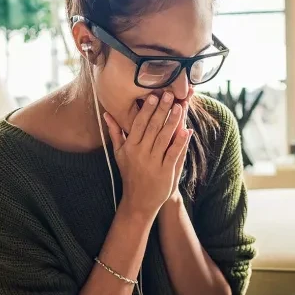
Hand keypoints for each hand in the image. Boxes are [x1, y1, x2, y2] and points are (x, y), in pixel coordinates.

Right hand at [104, 92, 190, 217]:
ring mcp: (152, 162)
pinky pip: (173, 153)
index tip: (154, 95)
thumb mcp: (119, 154)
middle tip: (170, 94)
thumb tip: (107, 114)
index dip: (147, 109)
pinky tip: (187, 130)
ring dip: (173, 121)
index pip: (139, 124)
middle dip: (162, 110)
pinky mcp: (165, 172)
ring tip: (180, 106)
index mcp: (129, 147)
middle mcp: (140, 153)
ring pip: (164, 138)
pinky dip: (180, 141)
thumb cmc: (129, 174)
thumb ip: (115, 133)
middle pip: (153, 127)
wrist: (138, 200)